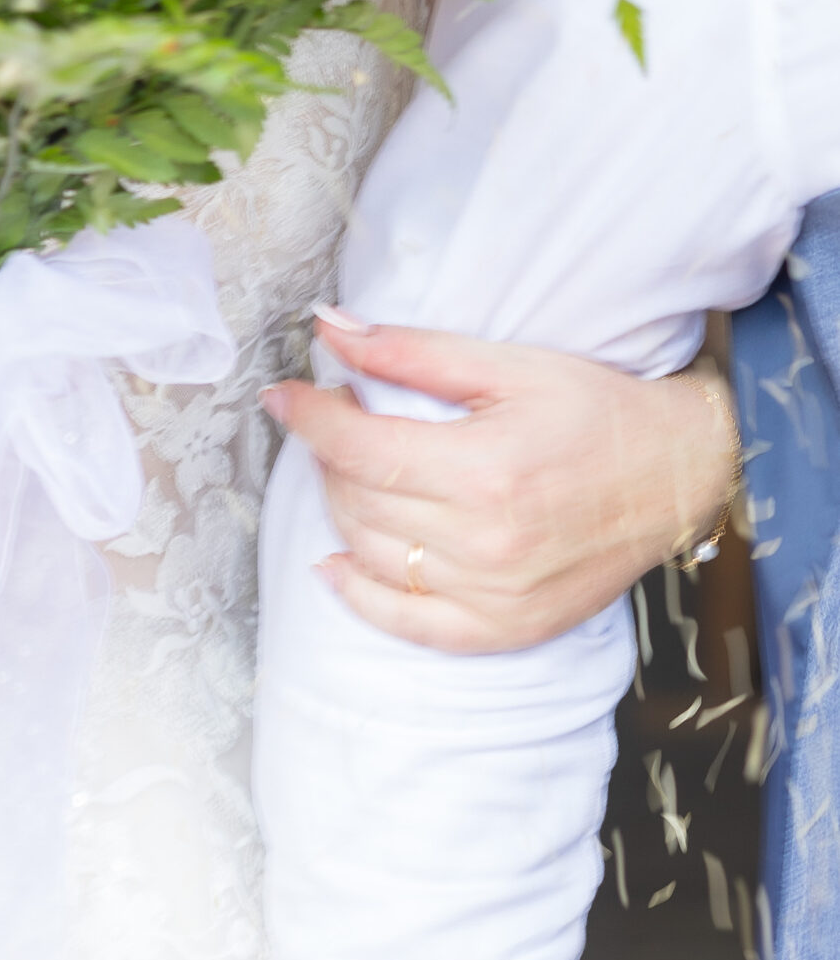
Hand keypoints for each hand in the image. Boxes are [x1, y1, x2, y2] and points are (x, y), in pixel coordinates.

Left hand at [262, 313, 737, 652]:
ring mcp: (495, 597)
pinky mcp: (508, 630)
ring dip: (342, 507)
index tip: (282, 395)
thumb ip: (410, 352)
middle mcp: (485, 544)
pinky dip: (362, 598)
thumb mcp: (506, 364)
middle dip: (329, 453)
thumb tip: (329, 329)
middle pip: (360, 501)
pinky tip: (335, 566)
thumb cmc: (593, 409)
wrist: (677, 474)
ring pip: (374, 556)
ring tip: (353, 467)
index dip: (308, 418)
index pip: (359, 450)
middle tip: (338, 416)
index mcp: (484, 471)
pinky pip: (412, 626)